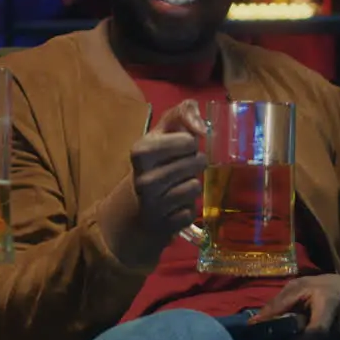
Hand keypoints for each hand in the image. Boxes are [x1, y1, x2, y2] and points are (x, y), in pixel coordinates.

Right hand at [97, 100, 206, 266]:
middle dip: (194, 164)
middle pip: (197, 163)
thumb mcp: (164, 132)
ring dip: (192, 185)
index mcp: (141, 150)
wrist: (138, 208)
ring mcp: (152, 204)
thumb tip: (202, 127)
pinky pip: (191, 211)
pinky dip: (187, 208)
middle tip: (180, 168)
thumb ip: (183, 113)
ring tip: (177, 185)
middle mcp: (143, 178)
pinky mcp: (163, 225)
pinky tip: (174, 206)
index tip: (179, 149)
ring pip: (195, 186)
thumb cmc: (157, 161)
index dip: (190, 143)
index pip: (188, 140)